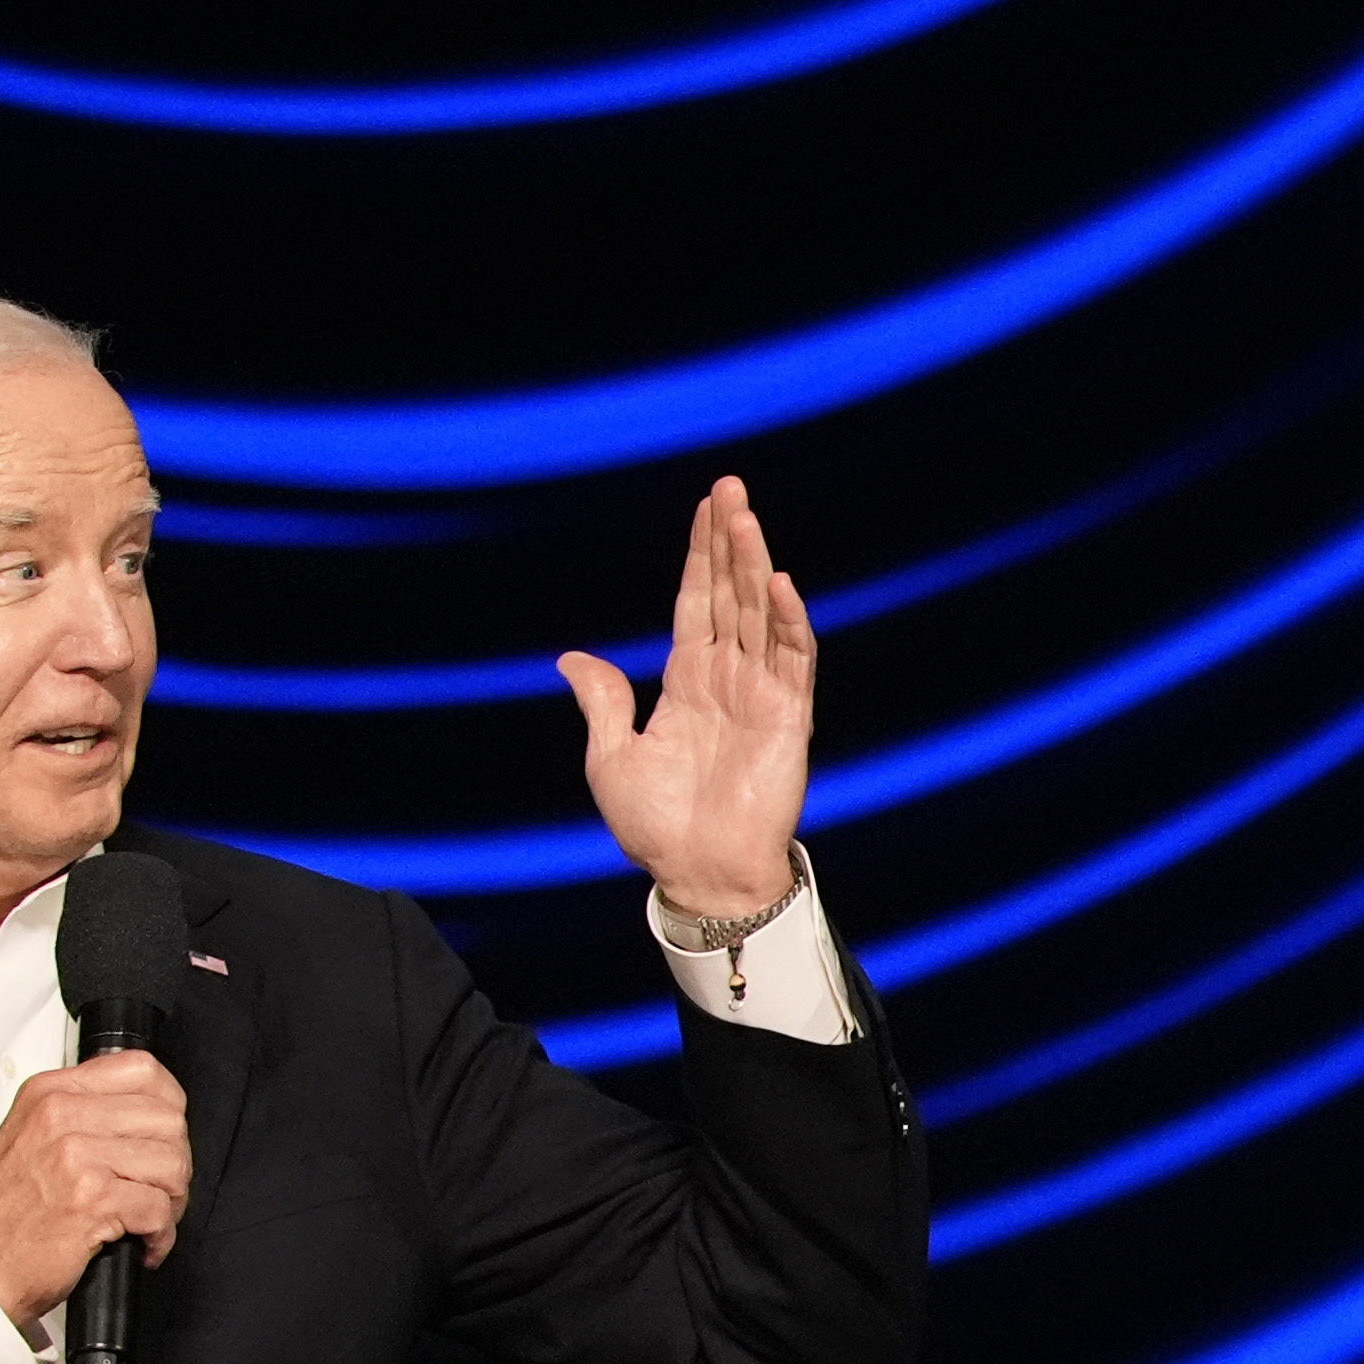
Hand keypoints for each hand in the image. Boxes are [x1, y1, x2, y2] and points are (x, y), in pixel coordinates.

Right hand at [0, 1051, 188, 1327]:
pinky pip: (159, 1210)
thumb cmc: (5, 1213)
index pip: (141, 1070)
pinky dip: (160, 1236)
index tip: (166, 1137)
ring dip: (171, 1202)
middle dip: (175, 1164)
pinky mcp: (90, 1198)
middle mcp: (60, 1116)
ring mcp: (75, 1155)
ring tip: (148, 1219)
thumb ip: (82, 1113)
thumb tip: (146, 1112)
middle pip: (167, 1121)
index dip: (169, 1107)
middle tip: (158, 1191)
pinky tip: (142, 1243)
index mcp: (50, 1093)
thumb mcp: (31, 1137)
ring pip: (172, 1164)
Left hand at [562, 474, 814, 924]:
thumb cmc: (655, 827)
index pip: (697, 602)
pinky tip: (780, 585)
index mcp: (688, 682)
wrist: (697, 876)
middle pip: (731, 593)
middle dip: (730, 540)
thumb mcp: (610, 756)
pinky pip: (792, 661)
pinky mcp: (788, 720)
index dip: (701, 554)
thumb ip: (602, 701)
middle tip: (729, 487)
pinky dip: (787, 623)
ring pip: (759, 614)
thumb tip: (571, 658)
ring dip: (756, 564)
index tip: (705, 506)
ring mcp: (760, 695)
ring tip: (747, 516)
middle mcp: (728, 679)